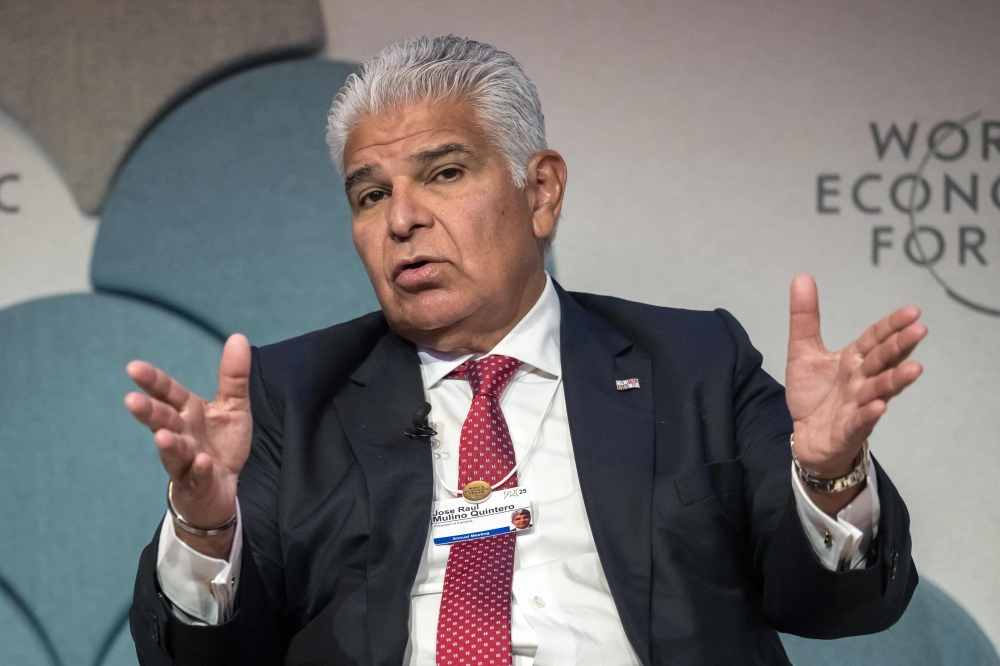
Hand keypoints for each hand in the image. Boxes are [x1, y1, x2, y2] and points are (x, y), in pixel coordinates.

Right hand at [124, 334, 251, 555]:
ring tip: (163, 435)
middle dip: (148, 411)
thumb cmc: (220, 443)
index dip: (152, 381)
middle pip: (162, 420)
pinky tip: (202, 462)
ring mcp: (186, 461)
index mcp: (187, 411)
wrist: (220, 489)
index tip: (133, 367)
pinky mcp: (198, 483)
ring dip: (169, 444)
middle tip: (131, 401)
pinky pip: (198, 477)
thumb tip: (238, 337)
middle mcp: (181, 434)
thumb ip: (233, 376)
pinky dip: (200, 470)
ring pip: (174, 452)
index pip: (167, 393)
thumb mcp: (233, 406)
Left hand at [785, 275, 925, 510]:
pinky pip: (859, 422)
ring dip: (895, 380)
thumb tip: (802, 276)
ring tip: (914, 368)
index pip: (875, 339)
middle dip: (900, 347)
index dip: (891, 326)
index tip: (912, 312)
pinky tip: (878, 406)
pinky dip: (869, 414)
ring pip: (878, 391)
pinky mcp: (847, 430)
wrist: (806, 436)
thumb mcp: (802, 352)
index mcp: (853, 360)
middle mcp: (861, 381)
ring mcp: (857, 406)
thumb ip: (805, 318)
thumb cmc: (813, 393)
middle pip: (882, 361)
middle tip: (919, 331)